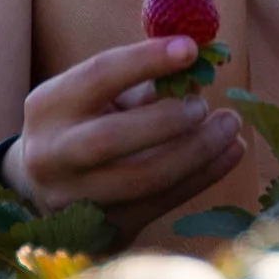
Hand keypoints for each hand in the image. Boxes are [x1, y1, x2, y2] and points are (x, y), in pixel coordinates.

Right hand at [3, 36, 246, 246]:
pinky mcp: (103, 230)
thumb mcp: (104, 95)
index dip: (148, 59)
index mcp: (49, 106)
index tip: (192, 48)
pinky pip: (161, 203)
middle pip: (112, 138)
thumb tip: (201, 65)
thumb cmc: (88, 122)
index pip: (99, 76)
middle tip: (204, 105)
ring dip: (197, 151)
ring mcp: (74, 199)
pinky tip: (230, 153)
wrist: (49, 186)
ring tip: (229, 127)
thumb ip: (147, 79)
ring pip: (142, 178)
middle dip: (169, 119)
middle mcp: (51, 155)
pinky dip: (203, 176)